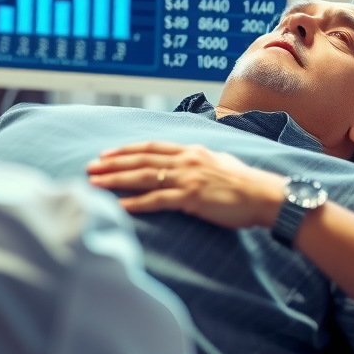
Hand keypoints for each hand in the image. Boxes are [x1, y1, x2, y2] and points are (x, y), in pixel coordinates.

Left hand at [86, 141, 287, 229]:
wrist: (263, 195)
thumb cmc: (245, 183)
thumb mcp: (219, 161)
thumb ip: (199, 160)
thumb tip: (188, 161)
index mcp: (191, 151)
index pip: (151, 147)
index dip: (126, 150)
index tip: (106, 153)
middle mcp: (186, 160)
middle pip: (141, 159)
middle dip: (112, 163)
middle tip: (90, 167)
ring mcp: (187, 178)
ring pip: (143, 176)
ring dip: (116, 180)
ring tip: (94, 183)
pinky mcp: (191, 198)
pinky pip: (157, 200)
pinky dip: (135, 203)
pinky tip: (118, 206)